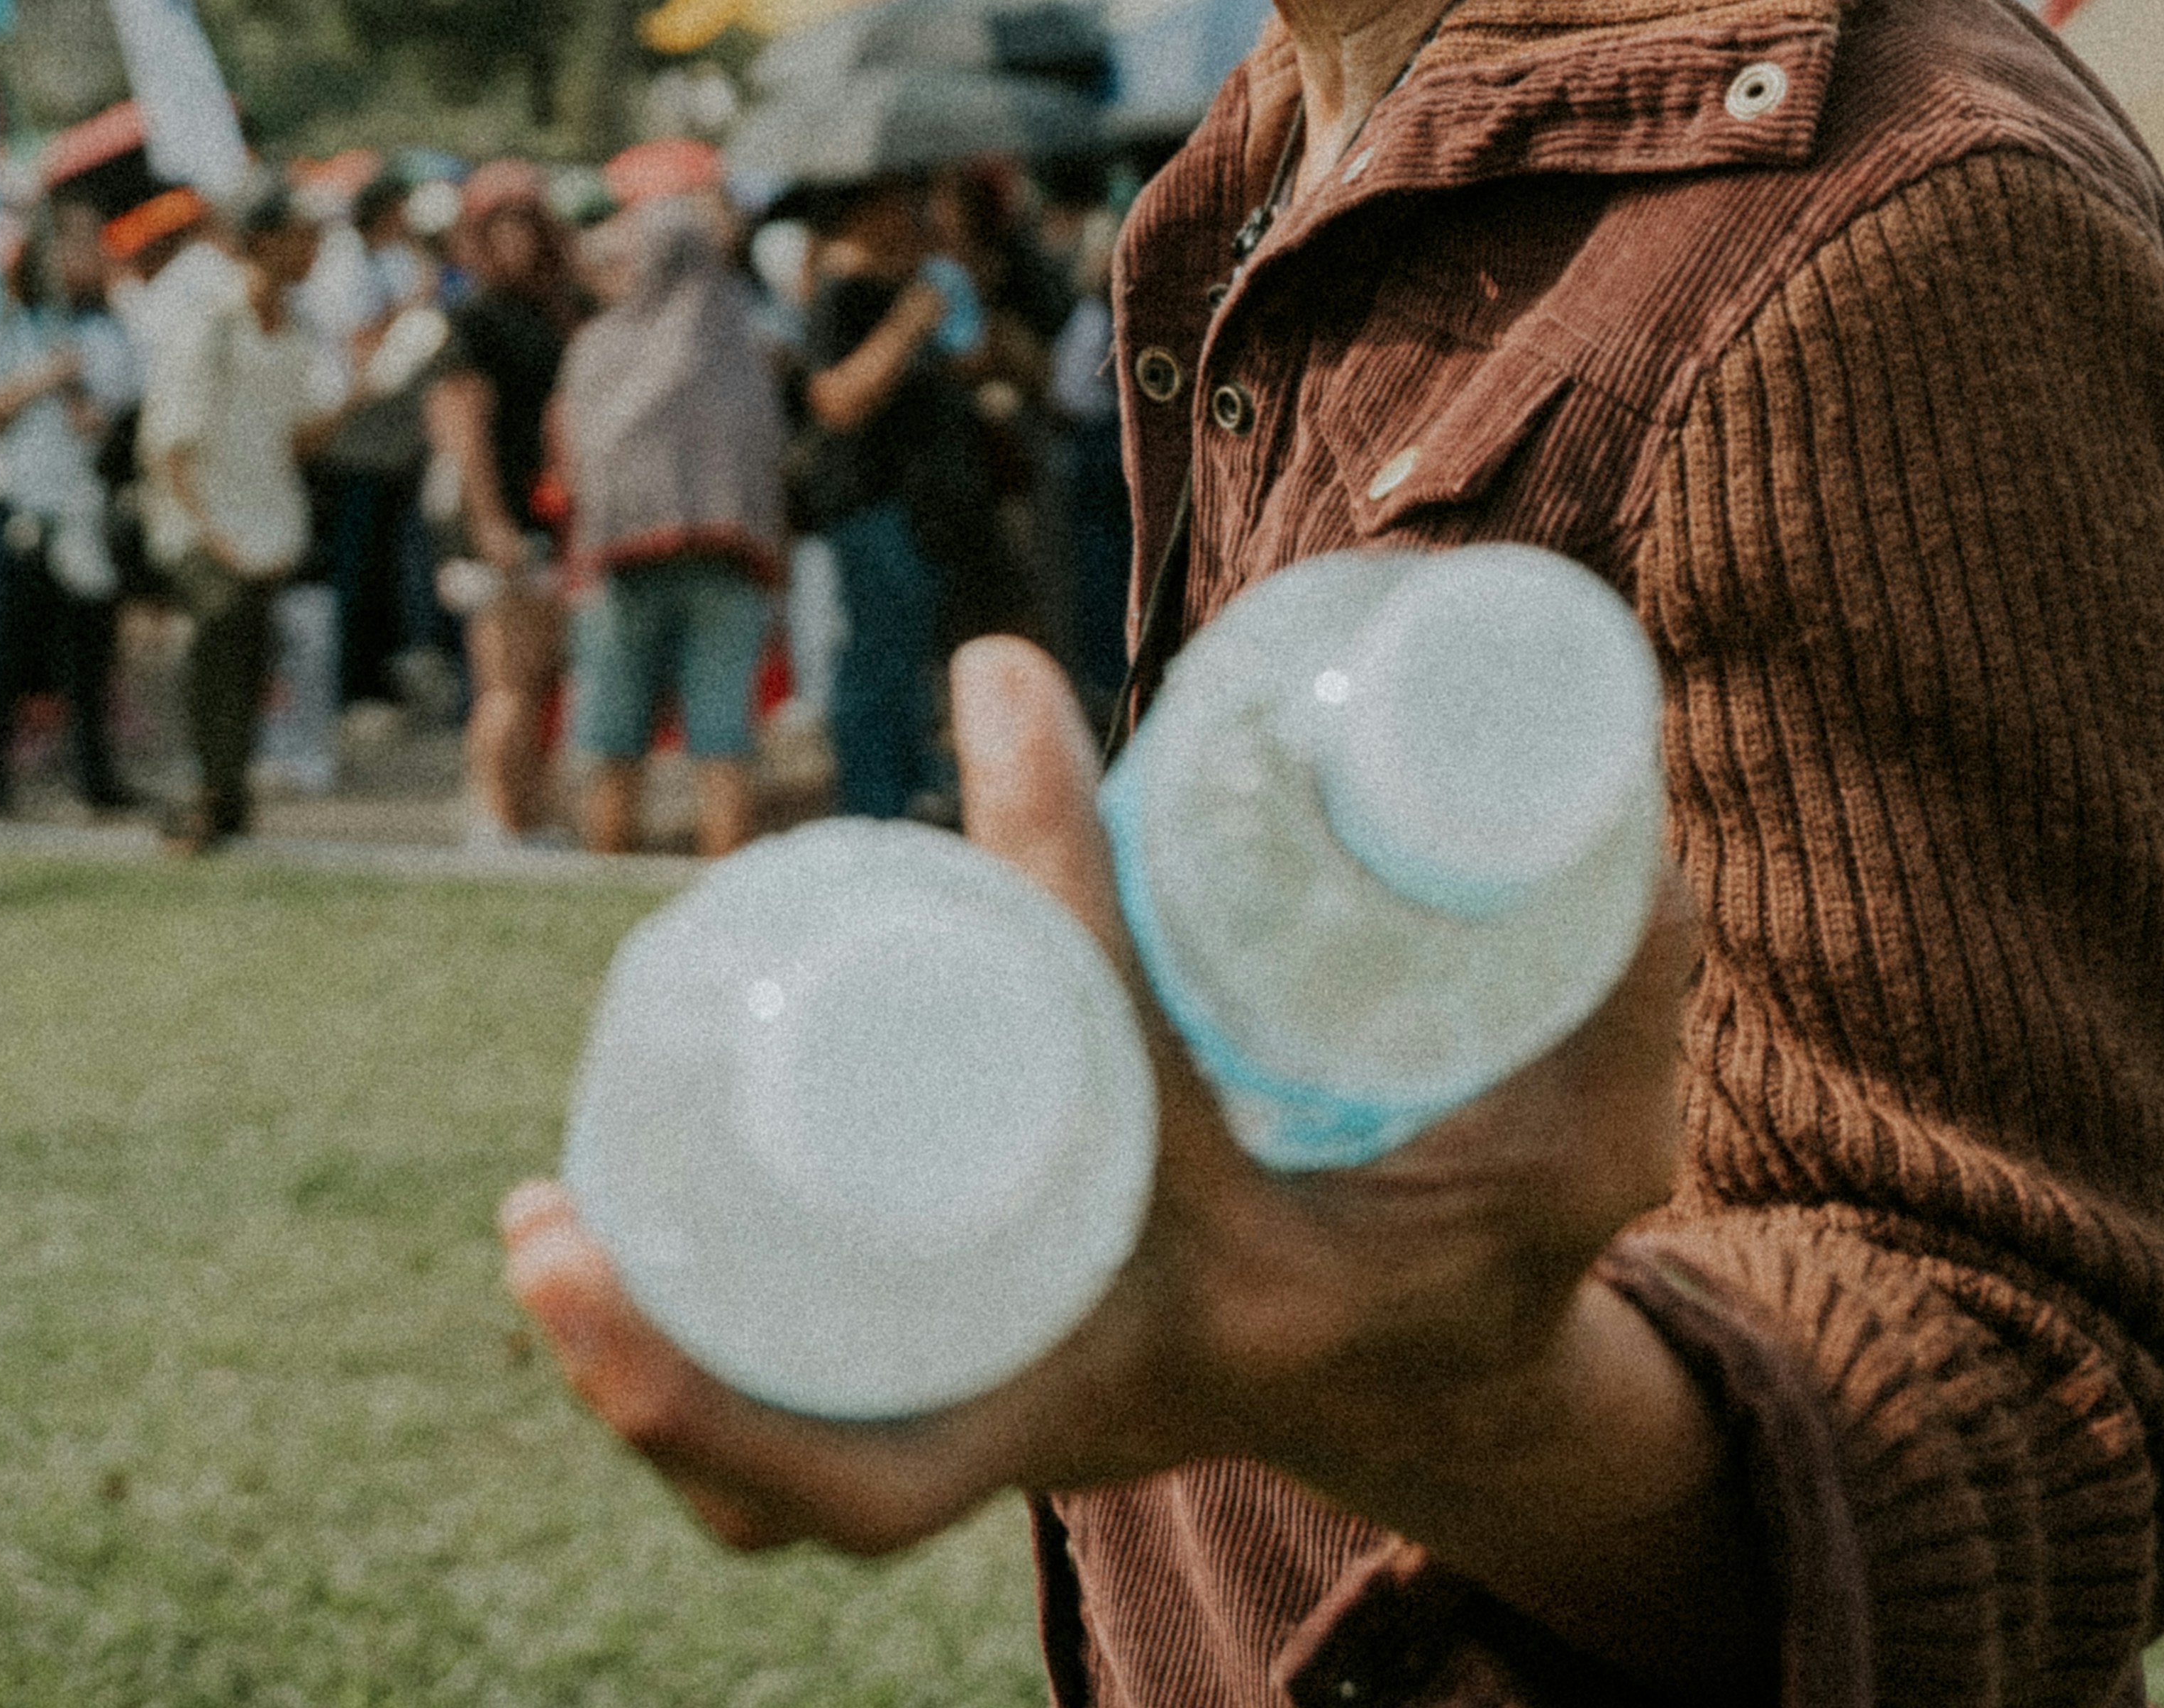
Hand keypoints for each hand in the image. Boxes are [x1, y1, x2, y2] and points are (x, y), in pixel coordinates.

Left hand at [500, 637, 1696, 1556]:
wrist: (1456, 1386)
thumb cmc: (1503, 1230)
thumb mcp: (1588, 1123)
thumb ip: (1620, 958)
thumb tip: (1604, 757)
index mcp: (1269, 1294)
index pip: (1120, 1059)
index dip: (1053, 856)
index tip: (1001, 682)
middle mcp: (1128, 1391)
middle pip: (887, 1454)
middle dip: (703, 1378)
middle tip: (549, 1214)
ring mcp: (1048, 1428)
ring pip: (814, 1481)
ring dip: (658, 1390)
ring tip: (542, 1227)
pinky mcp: (998, 1418)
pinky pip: (811, 1471)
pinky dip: (699, 1409)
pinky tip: (589, 1262)